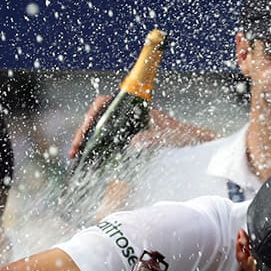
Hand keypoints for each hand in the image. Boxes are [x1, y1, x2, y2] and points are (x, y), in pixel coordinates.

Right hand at [69, 95, 218, 160]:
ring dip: (86, 146)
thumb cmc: (184, 136)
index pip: (106, 104)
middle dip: (83, 134)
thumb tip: (134, 142)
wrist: (196, 146)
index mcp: (134, 109)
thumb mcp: (170, 136)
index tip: (87, 127)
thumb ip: (153, 138)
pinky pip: (107, 150)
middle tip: (74, 151)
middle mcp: (127, 119)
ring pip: (99, 136)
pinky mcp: (128, 149)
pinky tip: (89, 167)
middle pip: (97, 121)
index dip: (93, 113)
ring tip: (76, 159)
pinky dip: (97, 157)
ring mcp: (126, 134)